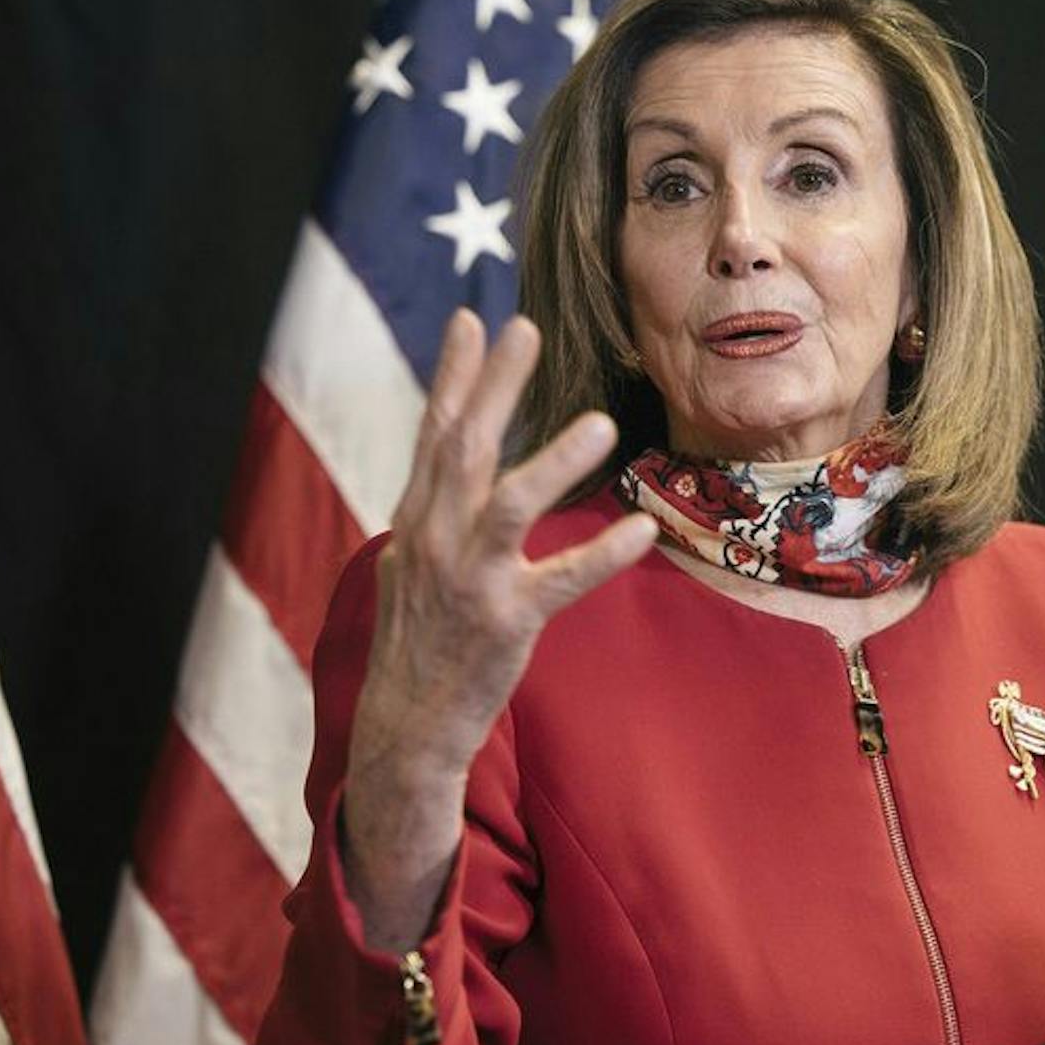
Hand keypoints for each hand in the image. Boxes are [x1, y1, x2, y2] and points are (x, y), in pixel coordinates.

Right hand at [341, 310, 656, 947]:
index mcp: (415, 521)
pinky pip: (559, 581)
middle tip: (526, 328)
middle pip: (464, 448)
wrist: (405, 725)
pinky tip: (640, 531)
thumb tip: (449, 455)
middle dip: (494, 386)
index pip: (433, 433)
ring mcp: (467, 582)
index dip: (454, 375)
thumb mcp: (411, 563)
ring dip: (553, 460)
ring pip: (507, 505)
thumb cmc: (419, 639)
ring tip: (600, 423)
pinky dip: (600, 555)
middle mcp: (433, 542)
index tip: (473, 319)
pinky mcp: (505, 624)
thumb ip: (435, 508)